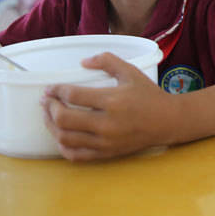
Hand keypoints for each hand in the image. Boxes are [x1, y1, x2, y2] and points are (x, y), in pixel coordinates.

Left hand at [41, 52, 171, 160]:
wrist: (167, 121)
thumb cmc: (148, 94)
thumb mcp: (131, 72)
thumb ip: (107, 61)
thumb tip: (83, 62)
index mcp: (112, 100)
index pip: (73, 95)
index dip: (56, 90)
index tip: (50, 88)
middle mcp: (106, 123)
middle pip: (64, 118)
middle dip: (50, 108)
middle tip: (47, 101)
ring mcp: (105, 141)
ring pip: (65, 138)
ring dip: (51, 126)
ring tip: (49, 116)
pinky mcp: (106, 153)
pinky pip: (76, 155)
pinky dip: (63, 146)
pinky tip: (61, 135)